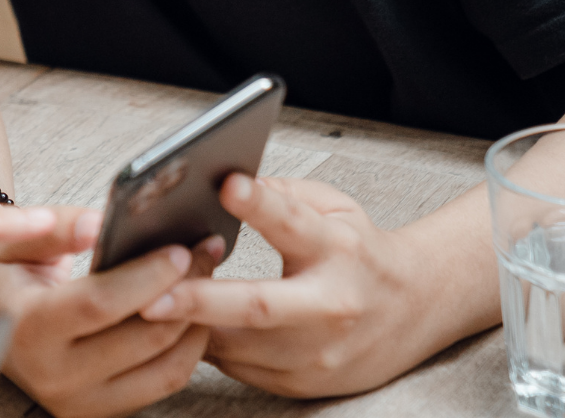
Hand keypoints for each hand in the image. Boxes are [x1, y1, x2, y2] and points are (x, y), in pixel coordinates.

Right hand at [0, 197, 217, 417]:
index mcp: (23, 329)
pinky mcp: (97, 410)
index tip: (181, 249)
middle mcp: (50, 375)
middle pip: (141, 340)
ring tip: (207, 277)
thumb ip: (56, 228)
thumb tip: (103, 221)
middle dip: (185, 293)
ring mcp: (76, 401)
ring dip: (196, 323)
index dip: (146, 277)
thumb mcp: (11, 238)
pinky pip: (161, 382)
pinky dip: (186, 347)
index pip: (98, 305)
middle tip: (207, 251)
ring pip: (164, 369)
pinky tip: (192, 310)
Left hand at [141, 174, 455, 396]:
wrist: (416, 308)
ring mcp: (319, 352)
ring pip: (237, 345)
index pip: (293, 223)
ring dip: (188, 327)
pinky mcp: (304, 382)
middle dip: (201, 302)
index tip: (226, 185)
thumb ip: (278, 193)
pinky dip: (206, 346)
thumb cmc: (360, 249)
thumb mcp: (332, 206)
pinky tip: (182, 326)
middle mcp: (331, 305)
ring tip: (148, 305)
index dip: (259, 205)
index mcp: (338, 249)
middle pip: (260, 307)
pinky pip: (238, 367)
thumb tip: (215, 181)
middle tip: (149, 296)